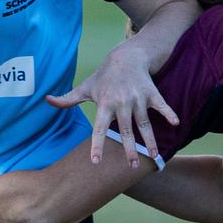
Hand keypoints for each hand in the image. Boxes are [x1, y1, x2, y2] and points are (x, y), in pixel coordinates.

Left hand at [45, 48, 177, 167]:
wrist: (127, 56)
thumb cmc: (104, 76)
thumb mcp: (86, 87)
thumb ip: (67, 99)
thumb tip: (46, 100)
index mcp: (104, 104)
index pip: (99, 128)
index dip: (97, 144)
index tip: (95, 161)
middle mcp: (122, 102)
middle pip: (126, 129)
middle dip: (130, 148)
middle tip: (131, 166)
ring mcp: (138, 98)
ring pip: (145, 122)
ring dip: (150, 139)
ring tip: (154, 156)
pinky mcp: (152, 93)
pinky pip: (162, 105)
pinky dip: (169, 113)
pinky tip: (176, 124)